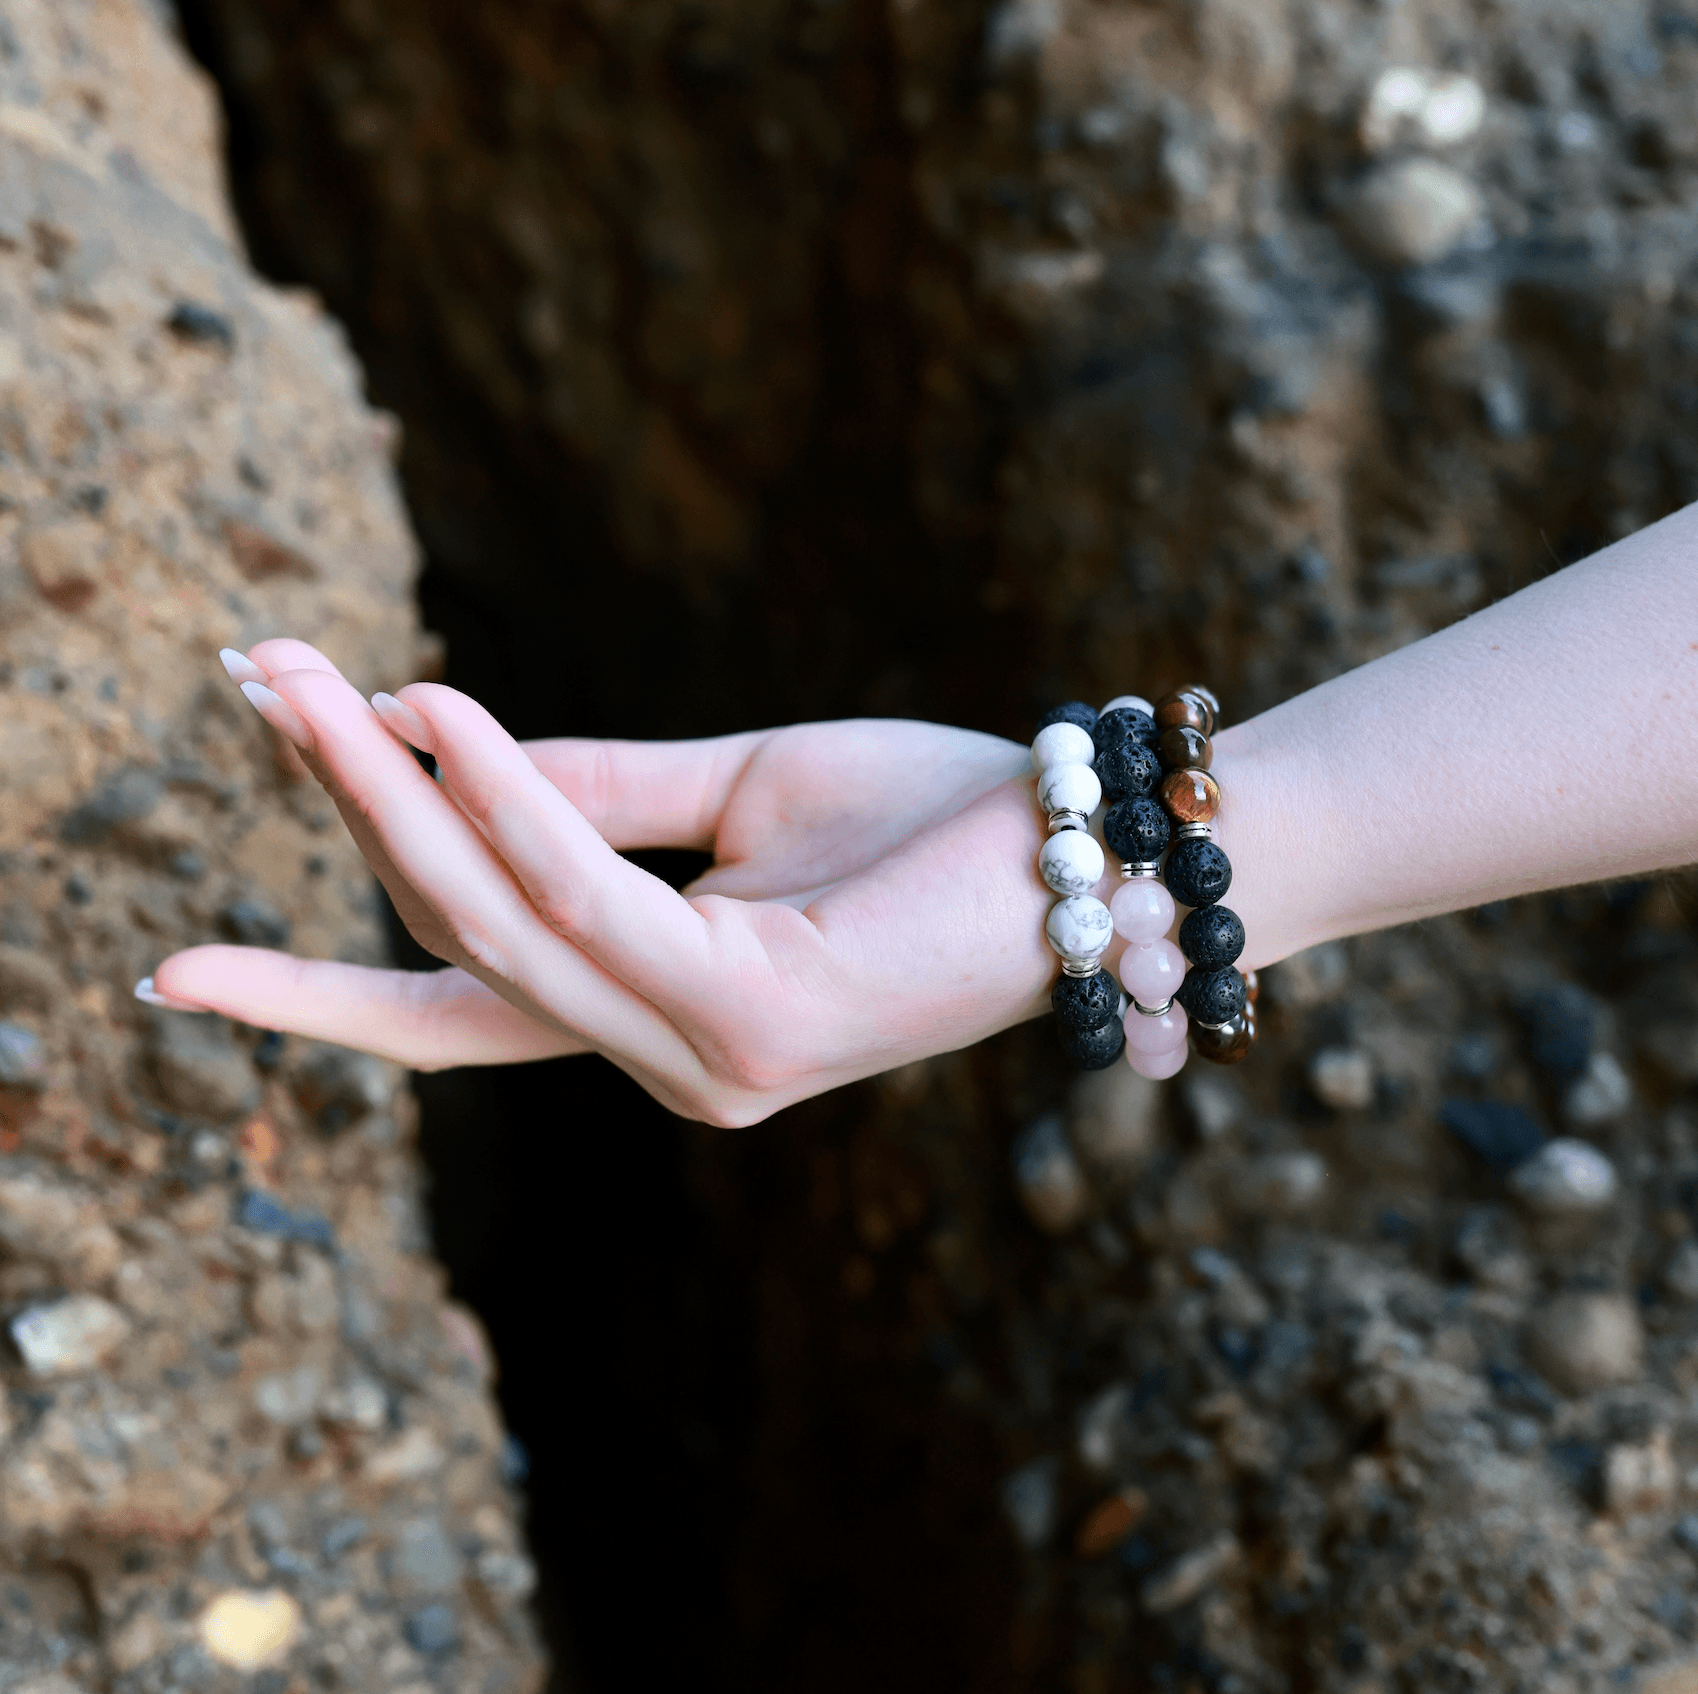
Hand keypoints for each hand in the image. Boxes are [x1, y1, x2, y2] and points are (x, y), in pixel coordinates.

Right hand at [148, 639, 1056, 1123]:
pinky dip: (506, 801)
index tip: (183, 956)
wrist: (1101, 850)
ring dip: (388, 795)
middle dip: (342, 820)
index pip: (459, 1007)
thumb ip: (597, 790)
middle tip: (245, 686)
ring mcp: (706, 1060)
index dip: (316, 982)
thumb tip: (437, 738)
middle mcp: (668, 1062)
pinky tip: (439, 711)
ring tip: (297, 679)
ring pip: (497, 923)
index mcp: (661, 1014)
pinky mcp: (752, 1019)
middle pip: (453, 949)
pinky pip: (591, 893)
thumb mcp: (744, 793)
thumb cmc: (939, 822)